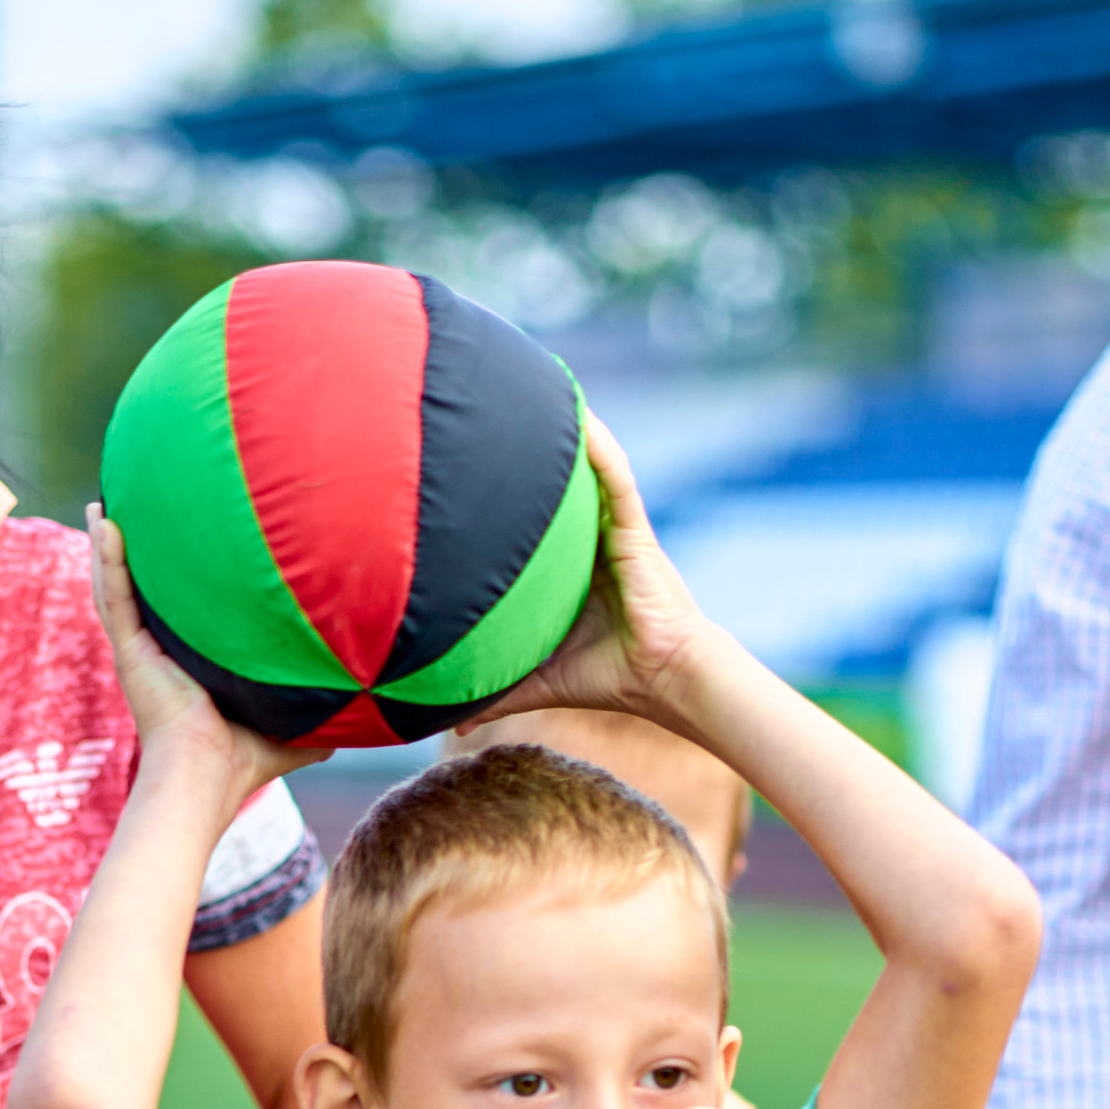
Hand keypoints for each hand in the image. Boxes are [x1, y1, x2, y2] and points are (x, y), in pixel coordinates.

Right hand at [86, 514, 321, 811]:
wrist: (208, 775)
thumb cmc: (244, 762)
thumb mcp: (292, 729)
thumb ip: (320, 713)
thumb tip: (365, 709)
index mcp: (186, 664)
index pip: (179, 614)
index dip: (178, 583)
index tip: (186, 543)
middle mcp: (157, 652)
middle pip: (141, 591)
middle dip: (133, 553)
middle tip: (131, 510)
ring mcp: (139, 649)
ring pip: (117, 585)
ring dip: (108, 545)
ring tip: (101, 505)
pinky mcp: (130, 650)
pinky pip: (114, 594)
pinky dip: (106, 557)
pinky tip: (102, 520)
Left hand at [479, 415, 709, 729]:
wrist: (662, 679)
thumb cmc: (608, 676)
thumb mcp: (537, 678)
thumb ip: (493, 692)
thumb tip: (447, 722)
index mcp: (568, 567)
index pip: (531, 519)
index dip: (506, 490)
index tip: (468, 463)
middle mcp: (591, 541)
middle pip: (556, 484)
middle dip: (533, 447)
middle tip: (493, 407)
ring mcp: (616, 531)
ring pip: (587, 471)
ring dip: (568, 432)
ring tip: (539, 386)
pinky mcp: (636, 531)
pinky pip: (618, 481)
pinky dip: (602, 450)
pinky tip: (582, 418)